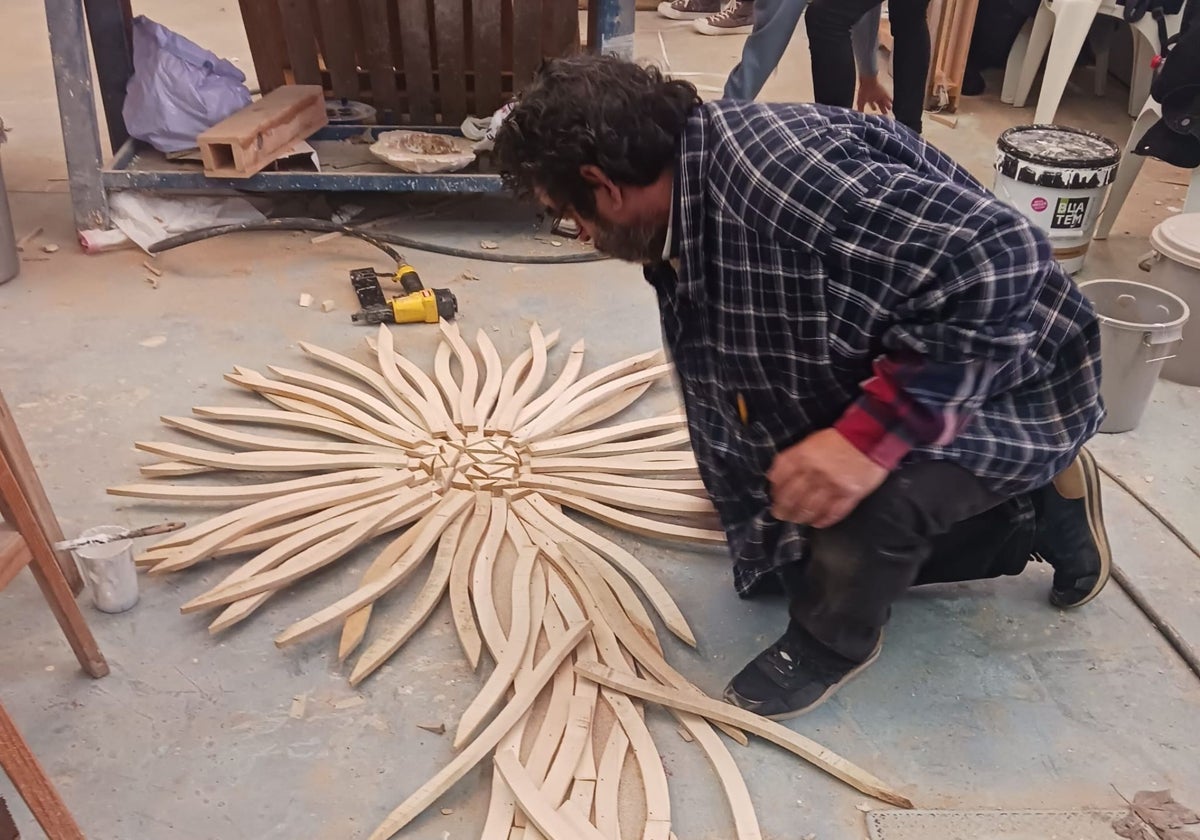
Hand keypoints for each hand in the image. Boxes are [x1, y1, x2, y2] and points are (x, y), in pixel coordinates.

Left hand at [767, 429, 888, 528]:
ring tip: (798, 519)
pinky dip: (823, 520)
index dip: (775, 491)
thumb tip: (775, 479)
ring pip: (810, 508)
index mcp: (802, 456)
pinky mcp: (850, 495)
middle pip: (792, 497)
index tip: (774, 498)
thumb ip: (793, 459)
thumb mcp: (810, 442)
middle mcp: (814, 472)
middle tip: (781, 515)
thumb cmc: (837, 440)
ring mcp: (832, 485)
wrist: (870, 436)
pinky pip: (833, 513)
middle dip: (784, 509)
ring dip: (800, 517)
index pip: (780, 478)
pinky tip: (817, 522)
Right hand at [856, 75, 892, 114]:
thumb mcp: (860, 102)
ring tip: (890, 109)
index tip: (875, 110)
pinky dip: (891, 101)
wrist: (868, 82)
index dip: (873, 107)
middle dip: (882, 109)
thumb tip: (860, 115)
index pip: (872, 104)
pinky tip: (893, 103)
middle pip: (880, 104)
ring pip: (885, 101)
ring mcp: (880, 95)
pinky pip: (889, 98)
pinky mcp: (885, 93)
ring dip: (887, 105)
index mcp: (869, 98)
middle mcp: (875, 97)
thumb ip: (861, 109)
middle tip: (885, 113)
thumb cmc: (863, 92)